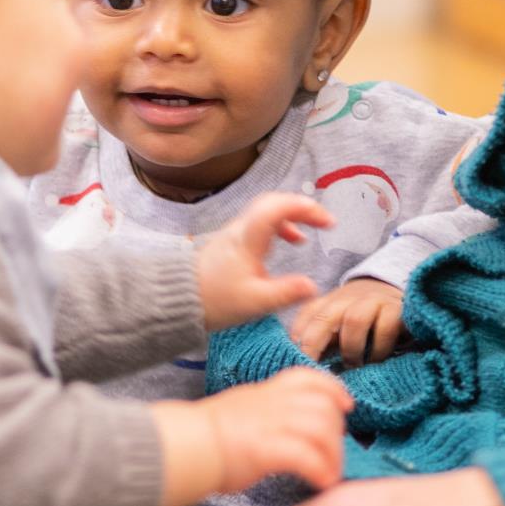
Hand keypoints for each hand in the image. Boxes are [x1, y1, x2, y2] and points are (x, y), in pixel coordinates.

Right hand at [153, 369, 350, 505]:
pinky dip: (321, 470)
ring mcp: (269, 424)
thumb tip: (281, 430)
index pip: (308, 378)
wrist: (180, 447)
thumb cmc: (201, 439)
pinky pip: (308, 456)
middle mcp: (270, 403)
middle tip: (334, 455)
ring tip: (329, 474)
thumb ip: (263, 414)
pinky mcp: (266, 449)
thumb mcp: (237, 411)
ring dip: (333, 455)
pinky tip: (320, 483)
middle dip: (337, 432)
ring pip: (322, 429)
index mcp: (263, 392)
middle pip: (323, 406)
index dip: (333, 390)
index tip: (345, 406)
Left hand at [194, 193, 334, 333]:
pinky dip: (277, 229)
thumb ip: (286, 292)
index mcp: (247, 239)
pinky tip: (286, 244)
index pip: (279, 207)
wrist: (176, 302)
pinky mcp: (231, 244)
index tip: (328, 222)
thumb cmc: (213, 301)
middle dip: (301, 208)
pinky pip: (258, 225)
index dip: (306, 208)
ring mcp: (234, 235)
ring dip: (289, 218)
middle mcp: (240, 230)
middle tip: (322, 221)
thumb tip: (313, 286)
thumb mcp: (255, 302)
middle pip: (273, 203)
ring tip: (305, 237)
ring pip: (265, 213)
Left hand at [287, 278, 404, 367]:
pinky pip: (385, 328)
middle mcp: (348, 299)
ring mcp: (374, 301)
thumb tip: (303, 371)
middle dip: (315, 344)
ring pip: (354, 320)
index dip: (298, 340)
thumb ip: (321, 345)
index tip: (297, 362)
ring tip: (353, 366)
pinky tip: (377, 361)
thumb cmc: (363, 326)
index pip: (305, 317)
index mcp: (328, 304)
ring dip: (351, 348)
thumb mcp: (338, 331)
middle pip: (324, 317)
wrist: (404, 299)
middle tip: (317, 370)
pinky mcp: (398, 310)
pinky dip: (378, 349)